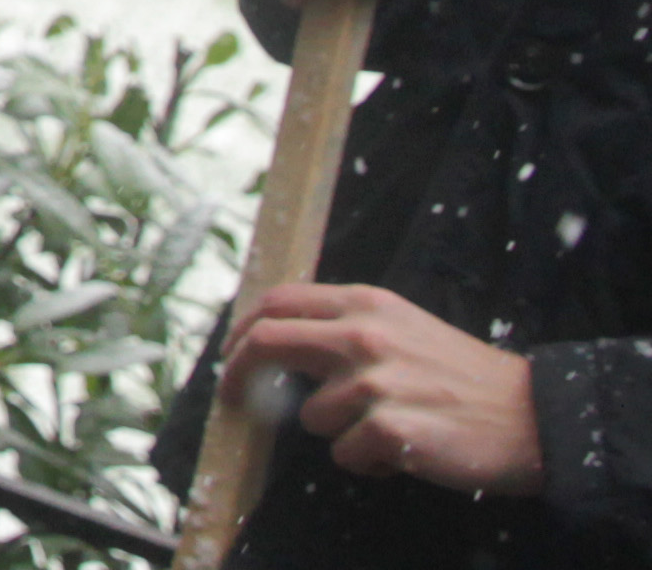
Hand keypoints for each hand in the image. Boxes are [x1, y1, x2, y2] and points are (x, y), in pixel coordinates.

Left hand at [228, 282, 543, 493]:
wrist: (534, 418)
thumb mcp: (404, 328)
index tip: (231, 356)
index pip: (277, 301)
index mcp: (366, 305)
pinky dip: (367, 463)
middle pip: (268, 343)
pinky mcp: (390, 430)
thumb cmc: (464, 378)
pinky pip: (345, 454)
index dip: (242, 330)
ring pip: (312, 417)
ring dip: (339, 433)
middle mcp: (365, 337)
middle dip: (239, 375)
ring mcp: (376, 384)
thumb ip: (346, 326)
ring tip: (388, 430)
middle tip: (233, 401)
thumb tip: (277, 338)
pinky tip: (403, 453)